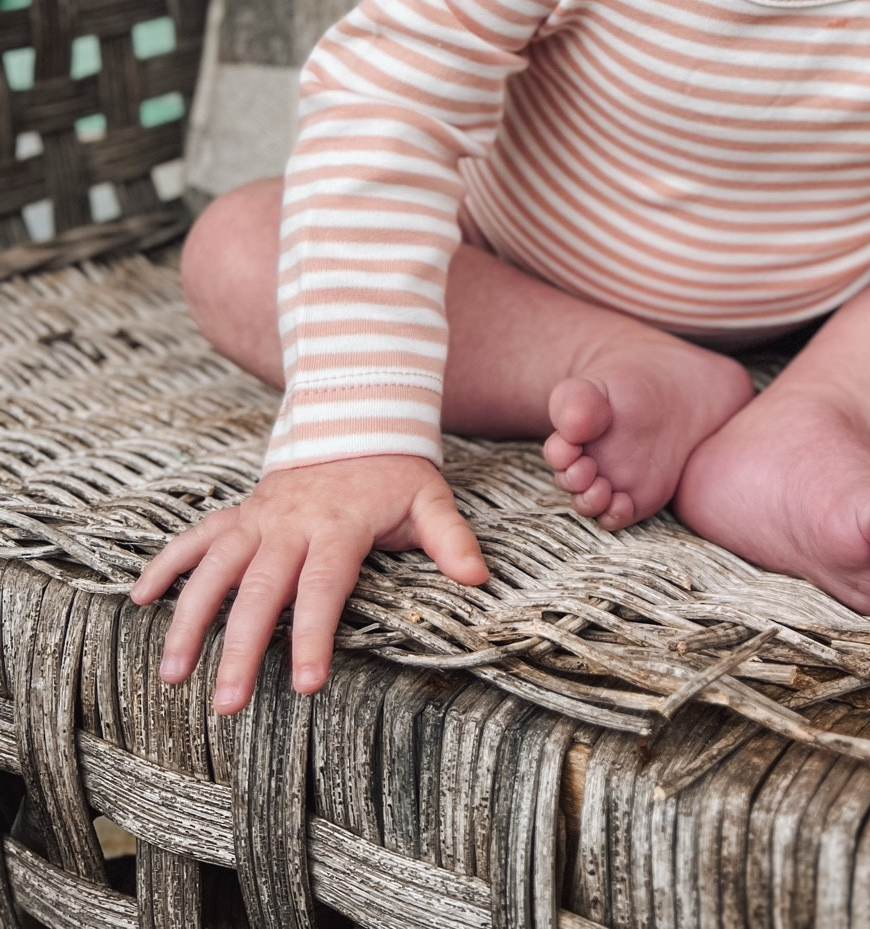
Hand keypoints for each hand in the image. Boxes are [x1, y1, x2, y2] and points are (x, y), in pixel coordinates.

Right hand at [131, 456, 487, 711]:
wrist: (355, 418)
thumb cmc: (394, 473)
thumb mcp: (429, 499)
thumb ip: (449, 539)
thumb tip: (478, 578)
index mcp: (339, 526)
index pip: (323, 586)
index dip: (312, 635)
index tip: (304, 685)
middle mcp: (290, 524)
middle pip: (260, 590)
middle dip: (239, 648)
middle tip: (224, 705)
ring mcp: (259, 517)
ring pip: (215, 568)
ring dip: (190, 619)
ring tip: (172, 674)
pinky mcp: (239, 513)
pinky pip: (195, 536)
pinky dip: (166, 563)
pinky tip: (139, 599)